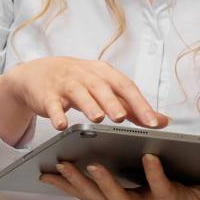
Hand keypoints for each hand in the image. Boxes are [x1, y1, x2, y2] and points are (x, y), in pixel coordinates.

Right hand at [0, 57, 168, 147]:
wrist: (37, 74)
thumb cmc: (78, 82)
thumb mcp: (106, 90)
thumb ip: (132, 107)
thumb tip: (163, 121)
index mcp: (104, 74)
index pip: (126, 86)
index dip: (140, 104)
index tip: (154, 123)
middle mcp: (86, 76)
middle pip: (102, 87)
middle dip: (113, 102)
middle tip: (123, 117)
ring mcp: (65, 84)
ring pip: (79, 93)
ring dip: (89, 105)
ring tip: (98, 118)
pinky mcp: (47, 95)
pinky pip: (52, 104)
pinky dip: (57, 114)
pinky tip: (62, 125)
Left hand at [39, 153, 199, 199]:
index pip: (163, 189)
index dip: (157, 176)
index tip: (151, 157)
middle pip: (119, 197)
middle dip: (102, 182)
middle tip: (87, 163)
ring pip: (97, 197)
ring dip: (76, 183)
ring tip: (57, 166)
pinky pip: (87, 195)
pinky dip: (68, 184)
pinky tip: (48, 172)